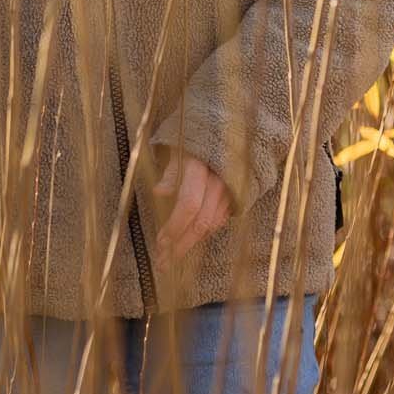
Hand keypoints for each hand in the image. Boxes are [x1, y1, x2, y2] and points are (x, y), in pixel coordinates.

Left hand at [149, 148, 230, 265]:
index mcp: (201, 168)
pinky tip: (188, 240)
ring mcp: (230, 190)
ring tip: (171, 256)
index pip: (189, 204)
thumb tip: (158, 192)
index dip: (175, 226)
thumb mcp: (178, 149)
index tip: (160, 242)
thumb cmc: (194, 140)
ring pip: (211, 225)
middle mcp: (219, 182)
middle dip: (182, 245)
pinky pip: (219, 220)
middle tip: (164, 262)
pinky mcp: (235, 196)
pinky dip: (202, 232)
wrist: (227, 131)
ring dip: (191, 243)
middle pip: (202, 222)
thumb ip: (170, 173)